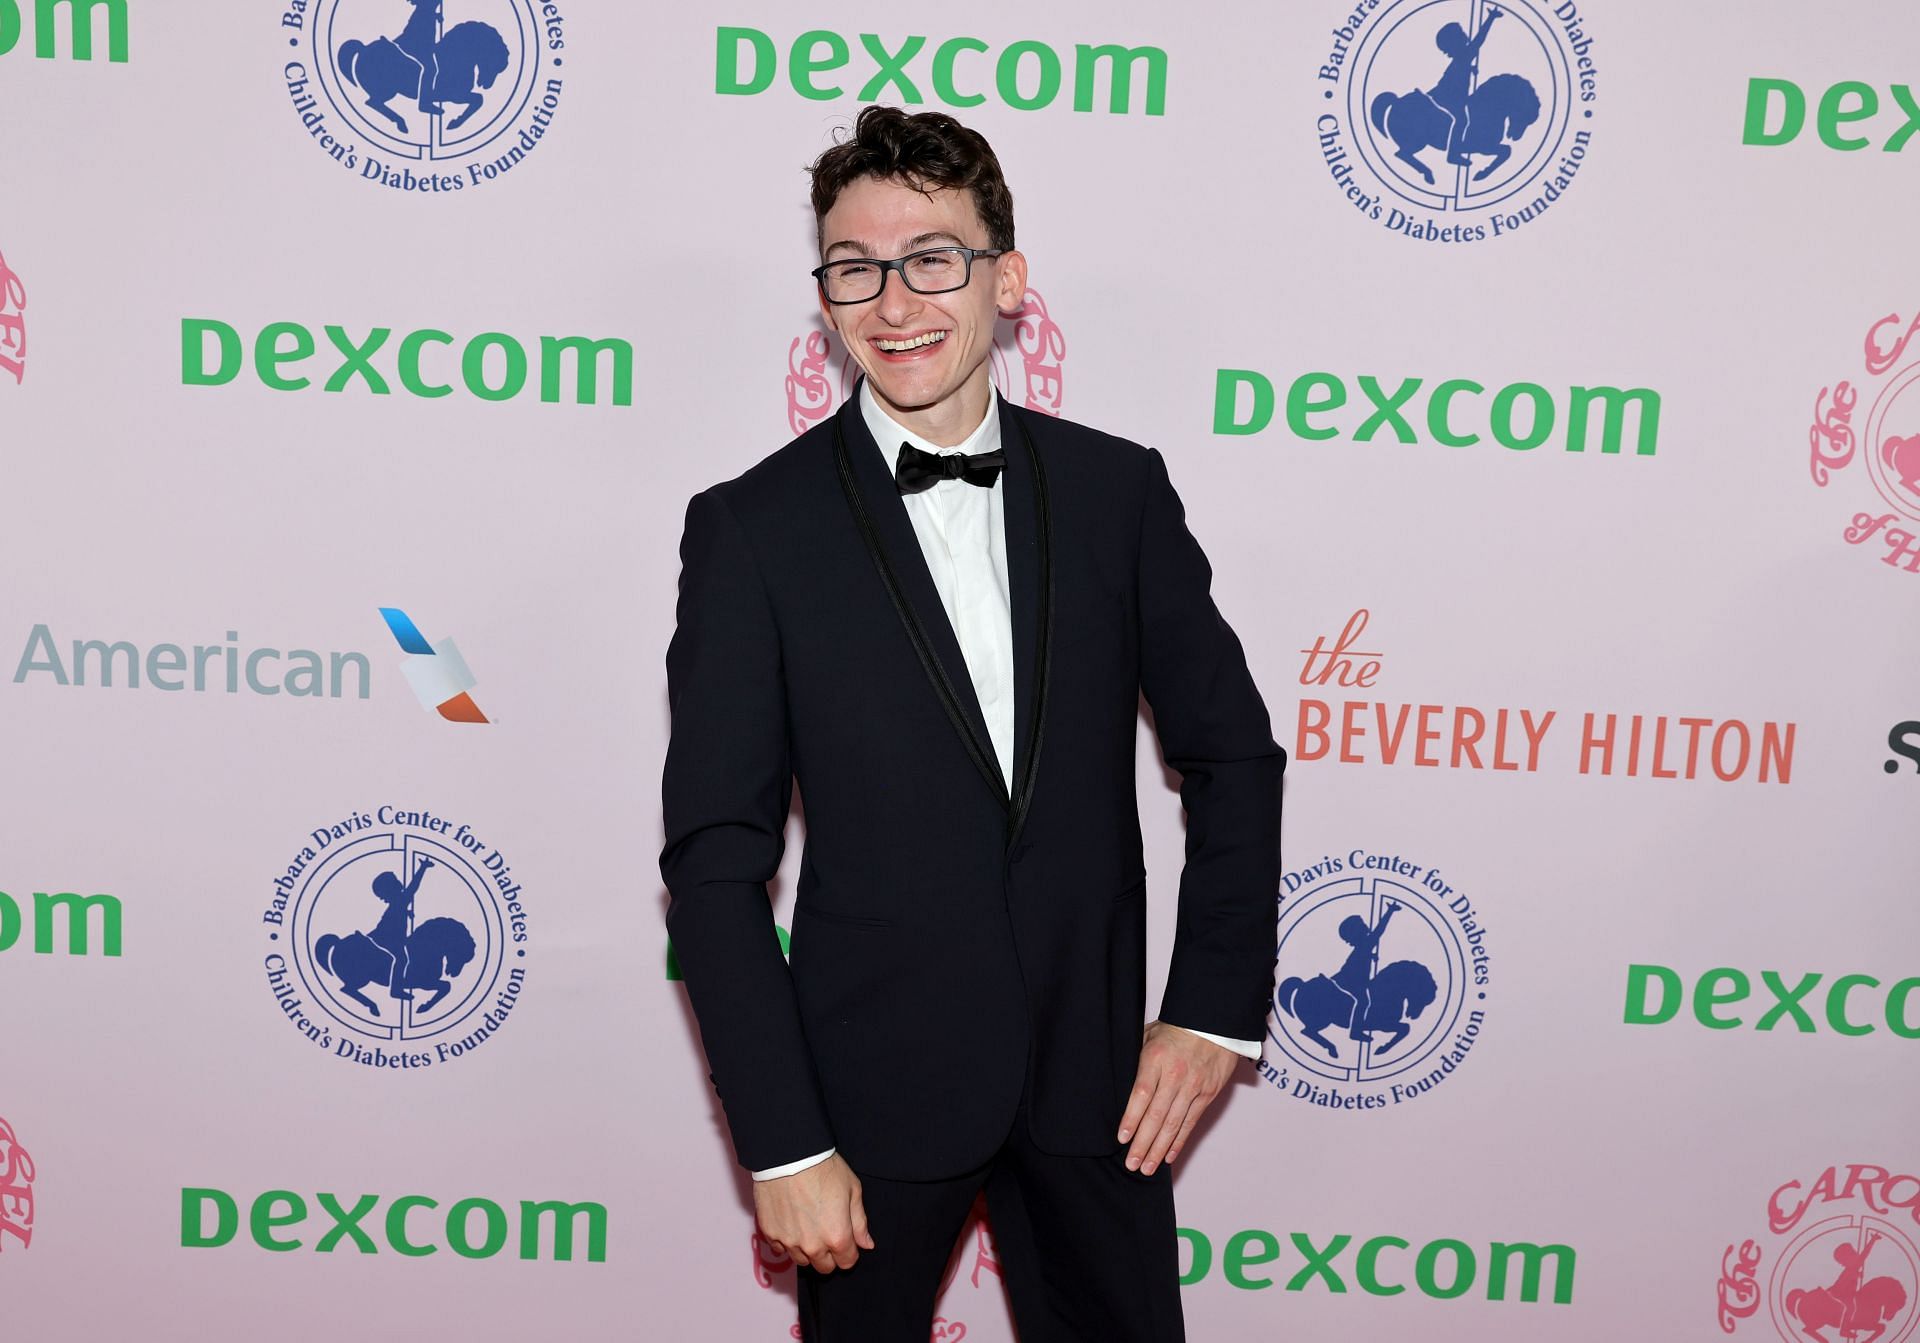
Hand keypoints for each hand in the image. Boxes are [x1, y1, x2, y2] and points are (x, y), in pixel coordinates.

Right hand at [753, 1153, 873, 1274]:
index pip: (847, 1262)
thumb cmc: (823, 1169)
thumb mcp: (852, 1190)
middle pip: (824, 1267)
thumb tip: (866, 1244)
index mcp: (837, 1237)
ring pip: (802, 1260)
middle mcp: (812, 1246)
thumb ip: (860, 1222)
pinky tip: (791, 1222)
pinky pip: (780, 1249)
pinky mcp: (770, 1234)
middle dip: (829, 1254)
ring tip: (808, 1225)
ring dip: (807, 1249)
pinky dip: (787, 1240)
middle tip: (827, 1230)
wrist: (788, 1155)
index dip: (849, 1251)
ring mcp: (788, 1242)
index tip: (845, 1238)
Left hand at [1117, 1021, 1238, 1174]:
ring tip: (1147, 1168)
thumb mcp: (1149, 1034)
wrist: (1214, 1021)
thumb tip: (1119, 1082)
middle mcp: (1175, 1075)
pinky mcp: (1207, 1093)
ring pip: (1173, 1124)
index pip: (1141, 1094)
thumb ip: (1136, 1059)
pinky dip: (1179, 1141)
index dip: (1131, 1119)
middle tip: (1132, 1164)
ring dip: (1159, 1149)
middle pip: (1156, 1115)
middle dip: (1142, 1143)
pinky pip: (1191, 1122)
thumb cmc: (1177, 1027)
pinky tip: (1168, 1155)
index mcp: (1155, 1059)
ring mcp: (1193, 1086)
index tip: (1122, 1138)